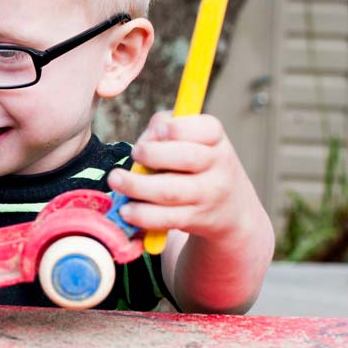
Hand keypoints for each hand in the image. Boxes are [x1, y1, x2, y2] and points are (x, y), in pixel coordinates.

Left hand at [107, 112, 256, 241]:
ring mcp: (208, 194)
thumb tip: (144, 141)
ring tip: (116, 180)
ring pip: (171, 191)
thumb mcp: (192, 139)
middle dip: (152, 154)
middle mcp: (218, 165)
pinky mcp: (195, 219)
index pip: (207, 128)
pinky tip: (126, 209)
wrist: (231, 207)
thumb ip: (165, 129)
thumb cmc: (197, 163)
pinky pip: (166, 218)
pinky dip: (142, 214)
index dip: (179, 129)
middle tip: (134, 153)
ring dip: (137, 186)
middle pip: (185, 158)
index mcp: (216, 139)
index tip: (158, 131)